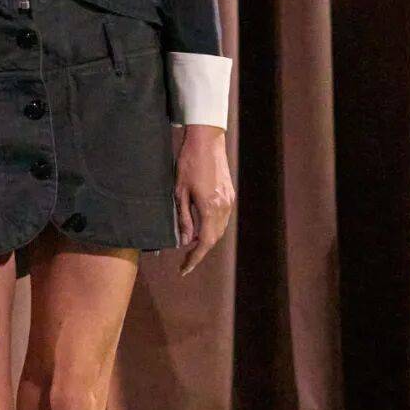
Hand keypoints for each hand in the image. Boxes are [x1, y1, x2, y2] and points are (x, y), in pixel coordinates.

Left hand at [174, 126, 234, 275]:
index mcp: (210, 207)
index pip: (204, 242)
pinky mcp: (229, 194)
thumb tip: (185, 241)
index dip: (194, 258)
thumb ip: (184, 218)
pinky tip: (200, 226)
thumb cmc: (189, 162)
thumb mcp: (179, 192)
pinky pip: (222, 218)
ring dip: (206, 239)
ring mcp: (228, 200)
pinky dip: (212, 227)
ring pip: (219, 229)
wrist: (206, 140)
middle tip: (185, 259)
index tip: (184, 269)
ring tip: (190, 243)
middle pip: (214, 238)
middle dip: (200, 251)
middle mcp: (223, 207)